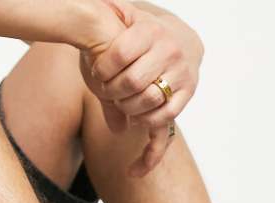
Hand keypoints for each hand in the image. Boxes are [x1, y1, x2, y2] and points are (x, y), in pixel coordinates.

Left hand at [81, 0, 203, 175]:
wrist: (184, 42)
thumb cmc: (146, 34)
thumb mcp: (128, 18)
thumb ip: (108, 13)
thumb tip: (87, 8)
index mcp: (151, 30)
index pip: (120, 54)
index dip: (103, 69)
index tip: (97, 73)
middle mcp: (169, 50)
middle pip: (133, 81)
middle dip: (113, 91)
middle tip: (106, 91)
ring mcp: (181, 73)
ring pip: (150, 99)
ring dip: (128, 107)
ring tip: (120, 102)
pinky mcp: (187, 92)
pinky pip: (165, 114)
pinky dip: (147, 120)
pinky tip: (136, 115)